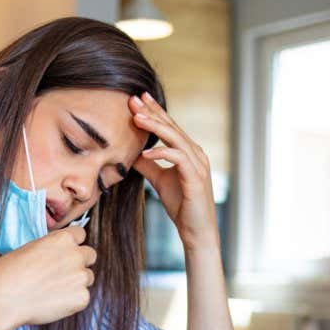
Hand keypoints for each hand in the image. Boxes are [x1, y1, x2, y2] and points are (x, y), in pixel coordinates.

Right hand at [0, 226, 96, 328]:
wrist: (3, 298)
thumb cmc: (9, 272)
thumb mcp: (30, 248)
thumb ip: (50, 248)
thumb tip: (57, 254)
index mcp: (63, 238)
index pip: (80, 235)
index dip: (72, 244)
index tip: (64, 253)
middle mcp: (76, 255)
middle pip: (90, 255)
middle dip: (79, 262)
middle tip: (62, 273)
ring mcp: (81, 277)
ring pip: (88, 278)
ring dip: (76, 282)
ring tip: (53, 290)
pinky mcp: (82, 298)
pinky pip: (83, 298)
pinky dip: (72, 301)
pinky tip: (53, 302)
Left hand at [130, 92, 220, 250]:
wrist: (196, 230)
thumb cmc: (181, 205)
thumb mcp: (160, 180)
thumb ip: (148, 165)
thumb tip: (131, 153)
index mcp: (188, 151)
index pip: (169, 126)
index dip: (154, 112)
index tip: (137, 99)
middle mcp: (195, 153)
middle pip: (172, 127)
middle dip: (152, 112)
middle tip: (134, 99)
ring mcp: (198, 164)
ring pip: (176, 138)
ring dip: (156, 127)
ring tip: (137, 118)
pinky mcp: (196, 178)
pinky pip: (179, 159)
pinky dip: (162, 153)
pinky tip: (146, 152)